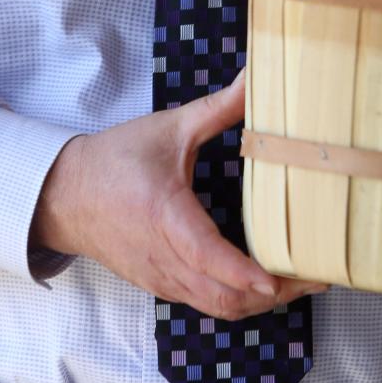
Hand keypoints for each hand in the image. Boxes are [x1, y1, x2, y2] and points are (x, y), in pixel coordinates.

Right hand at [31, 70, 323, 317]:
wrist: (64, 196)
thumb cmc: (116, 159)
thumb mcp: (170, 127)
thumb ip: (220, 107)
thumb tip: (259, 75)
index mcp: (165, 216)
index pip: (210, 257)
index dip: (246, 273)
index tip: (280, 277)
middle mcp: (164, 258)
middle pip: (225, 297)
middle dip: (274, 293)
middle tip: (317, 274)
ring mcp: (163, 279)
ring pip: (219, 308)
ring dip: (261, 302)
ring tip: (302, 280)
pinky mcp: (162, 286)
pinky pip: (206, 303)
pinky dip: (240, 300)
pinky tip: (266, 280)